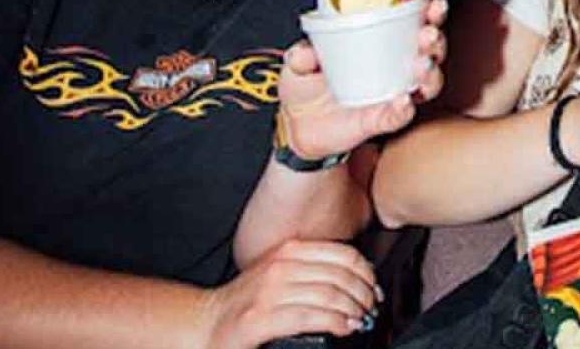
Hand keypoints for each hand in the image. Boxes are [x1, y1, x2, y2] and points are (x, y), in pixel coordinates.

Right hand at [199, 239, 379, 347]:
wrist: (205, 323)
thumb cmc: (245, 302)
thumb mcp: (280, 272)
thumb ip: (312, 268)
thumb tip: (354, 278)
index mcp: (288, 251)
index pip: (344, 254)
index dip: (367, 273)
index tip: (373, 288)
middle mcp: (281, 267)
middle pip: (342, 276)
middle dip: (364, 295)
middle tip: (370, 308)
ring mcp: (271, 292)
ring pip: (331, 295)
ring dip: (354, 310)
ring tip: (360, 320)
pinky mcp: (262, 319)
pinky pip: (312, 317)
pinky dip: (336, 322)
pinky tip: (343, 327)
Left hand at [279, 0, 448, 159]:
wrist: (298, 125)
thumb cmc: (306, 85)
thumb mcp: (299, 62)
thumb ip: (302, 55)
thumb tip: (306, 51)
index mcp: (382, 42)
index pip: (414, 22)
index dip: (429, 11)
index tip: (432, 2)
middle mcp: (396, 67)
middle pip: (431, 49)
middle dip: (435, 39)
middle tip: (428, 33)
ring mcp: (394, 93)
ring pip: (428, 82)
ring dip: (430, 73)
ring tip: (421, 65)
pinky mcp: (383, 120)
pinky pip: (400, 116)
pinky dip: (404, 109)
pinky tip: (403, 100)